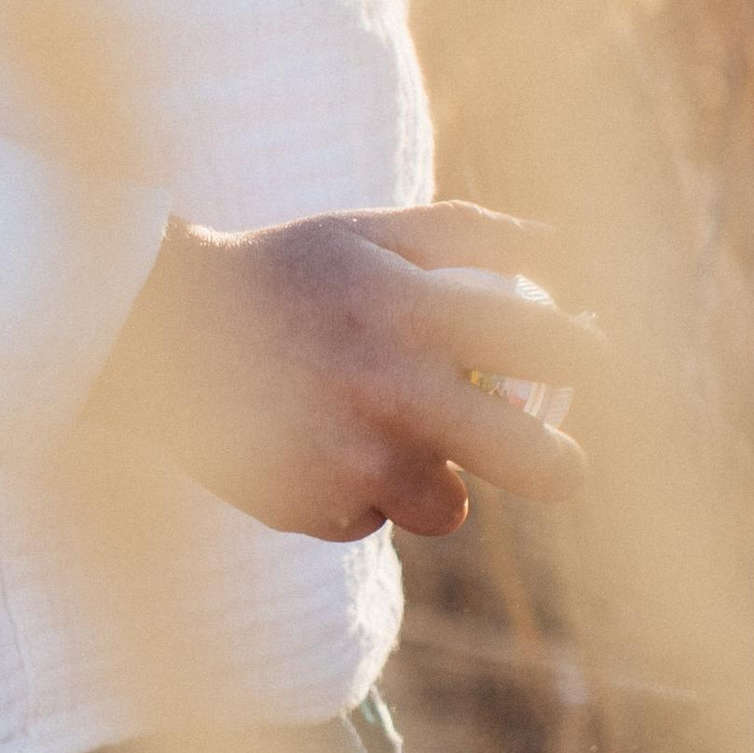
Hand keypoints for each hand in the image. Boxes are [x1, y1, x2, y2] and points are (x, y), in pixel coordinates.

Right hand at [78, 199, 596, 541]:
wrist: (159, 332)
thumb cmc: (286, 272)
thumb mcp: (371, 232)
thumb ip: (470, 235)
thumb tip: (566, 246)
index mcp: (414, 311)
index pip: (544, 339)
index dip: (588, 353)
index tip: (594, 359)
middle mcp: (394, 390)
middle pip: (532, 460)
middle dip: (562, 465)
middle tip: (562, 464)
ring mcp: (354, 460)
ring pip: (447, 507)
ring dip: (434, 482)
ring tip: (385, 437)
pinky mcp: (314, 510)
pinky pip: (371, 519)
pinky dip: (358, 494)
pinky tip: (314, 446)